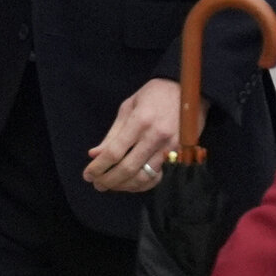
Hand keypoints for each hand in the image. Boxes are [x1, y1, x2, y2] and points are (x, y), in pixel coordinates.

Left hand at [83, 78, 202, 193]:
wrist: (188, 90)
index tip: (87, 174)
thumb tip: (94, 154)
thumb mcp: (128, 107)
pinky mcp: (179, 154)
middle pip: (128, 168)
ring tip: (111, 185)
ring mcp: (170, 147)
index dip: (98, 166)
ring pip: (143, 177)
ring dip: (124, 185)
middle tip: (97, 184)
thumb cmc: (154, 95)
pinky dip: (142, 185)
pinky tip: (131, 184)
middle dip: (108, 180)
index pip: (115, 152)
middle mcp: (156, 136)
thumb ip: (113, 134)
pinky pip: (158, 177)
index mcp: (140, 121)